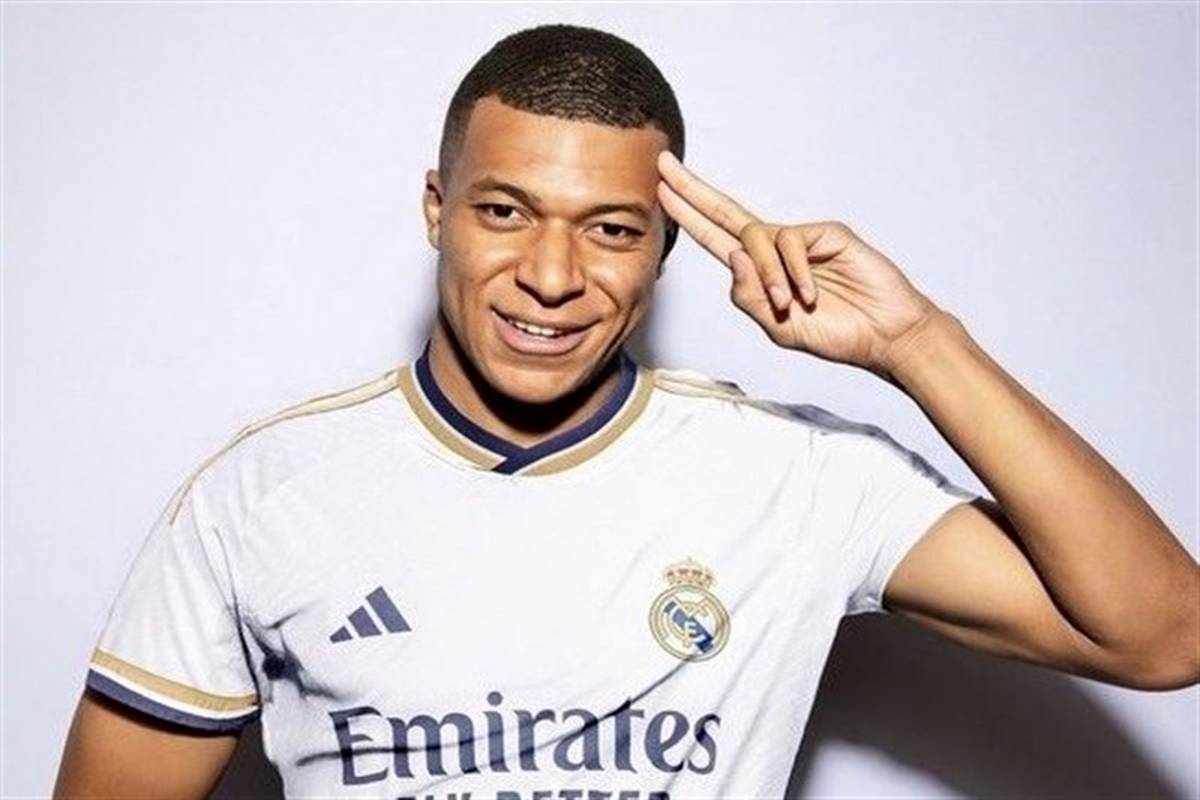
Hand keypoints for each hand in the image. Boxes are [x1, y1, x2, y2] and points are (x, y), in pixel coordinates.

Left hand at [656, 150, 947, 378]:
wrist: (883, 336)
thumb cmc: (836, 334)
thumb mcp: (777, 328)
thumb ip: (749, 298)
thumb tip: (732, 257)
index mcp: (758, 273)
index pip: (715, 238)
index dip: (688, 215)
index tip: (662, 191)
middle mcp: (774, 250)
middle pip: (726, 213)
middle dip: (693, 191)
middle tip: (665, 164)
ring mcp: (801, 240)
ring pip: (758, 240)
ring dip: (767, 276)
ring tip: (787, 304)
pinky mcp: (826, 233)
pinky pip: (791, 243)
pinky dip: (794, 272)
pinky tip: (809, 294)